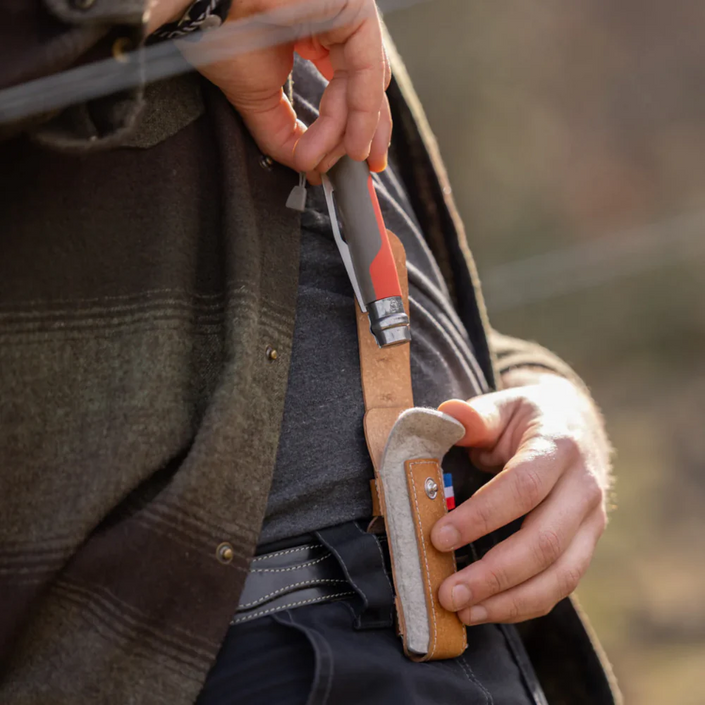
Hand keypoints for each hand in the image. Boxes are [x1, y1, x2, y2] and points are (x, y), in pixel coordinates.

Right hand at [180, 0, 391, 175]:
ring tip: (333, 160)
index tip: (335, 164)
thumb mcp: (258, 98)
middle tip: (360, 171)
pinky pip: (367, 68)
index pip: (348, 86)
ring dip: (353, 131)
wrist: (201, 6)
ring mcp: (347, 10)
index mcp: (318, 32)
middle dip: (365, 134)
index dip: (349, 130)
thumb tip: (306, 165)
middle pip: (368, 86)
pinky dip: (361, 111)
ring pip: (369, 83)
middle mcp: (337, 20)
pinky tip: (351, 143)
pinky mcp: (354, 6)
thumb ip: (284, 133)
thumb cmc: (221, 33)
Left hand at [432, 375, 610, 624]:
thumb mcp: (504, 405)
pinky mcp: (586, 545)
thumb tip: (447, 417)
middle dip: (493, 573)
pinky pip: (561, 585)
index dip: (481, 516)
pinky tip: (486, 610)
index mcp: (559, 446)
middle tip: (447, 591)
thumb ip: (476, 415)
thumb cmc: (528, 418)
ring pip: (560, 574)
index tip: (438, 537)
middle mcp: (584, 488)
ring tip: (463, 611)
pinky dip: (524, 605)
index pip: (523, 487)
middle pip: (544, 542)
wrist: (577, 425)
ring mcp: (592, 521)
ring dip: (509, 600)